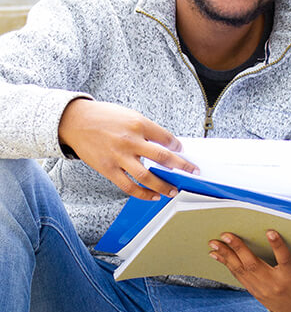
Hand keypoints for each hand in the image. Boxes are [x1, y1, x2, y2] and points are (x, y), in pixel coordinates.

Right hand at [58, 99, 197, 199]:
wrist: (76, 121)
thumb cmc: (104, 116)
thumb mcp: (128, 115)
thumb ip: (145, 129)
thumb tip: (164, 144)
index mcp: (137, 123)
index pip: (165, 137)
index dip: (177, 146)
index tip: (182, 151)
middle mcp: (130, 140)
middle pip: (162, 157)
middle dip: (180, 166)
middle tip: (192, 171)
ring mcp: (119, 157)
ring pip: (146, 176)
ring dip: (163, 186)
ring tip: (173, 191)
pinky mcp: (108, 169)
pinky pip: (129, 186)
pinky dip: (143, 194)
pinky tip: (152, 196)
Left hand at [208, 230, 290, 311]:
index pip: (284, 259)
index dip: (277, 246)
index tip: (269, 231)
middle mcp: (274, 283)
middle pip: (254, 265)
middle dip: (239, 249)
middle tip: (226, 234)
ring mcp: (262, 288)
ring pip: (242, 271)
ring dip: (226, 256)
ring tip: (214, 243)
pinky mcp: (254, 290)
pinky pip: (238, 276)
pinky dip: (226, 264)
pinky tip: (216, 254)